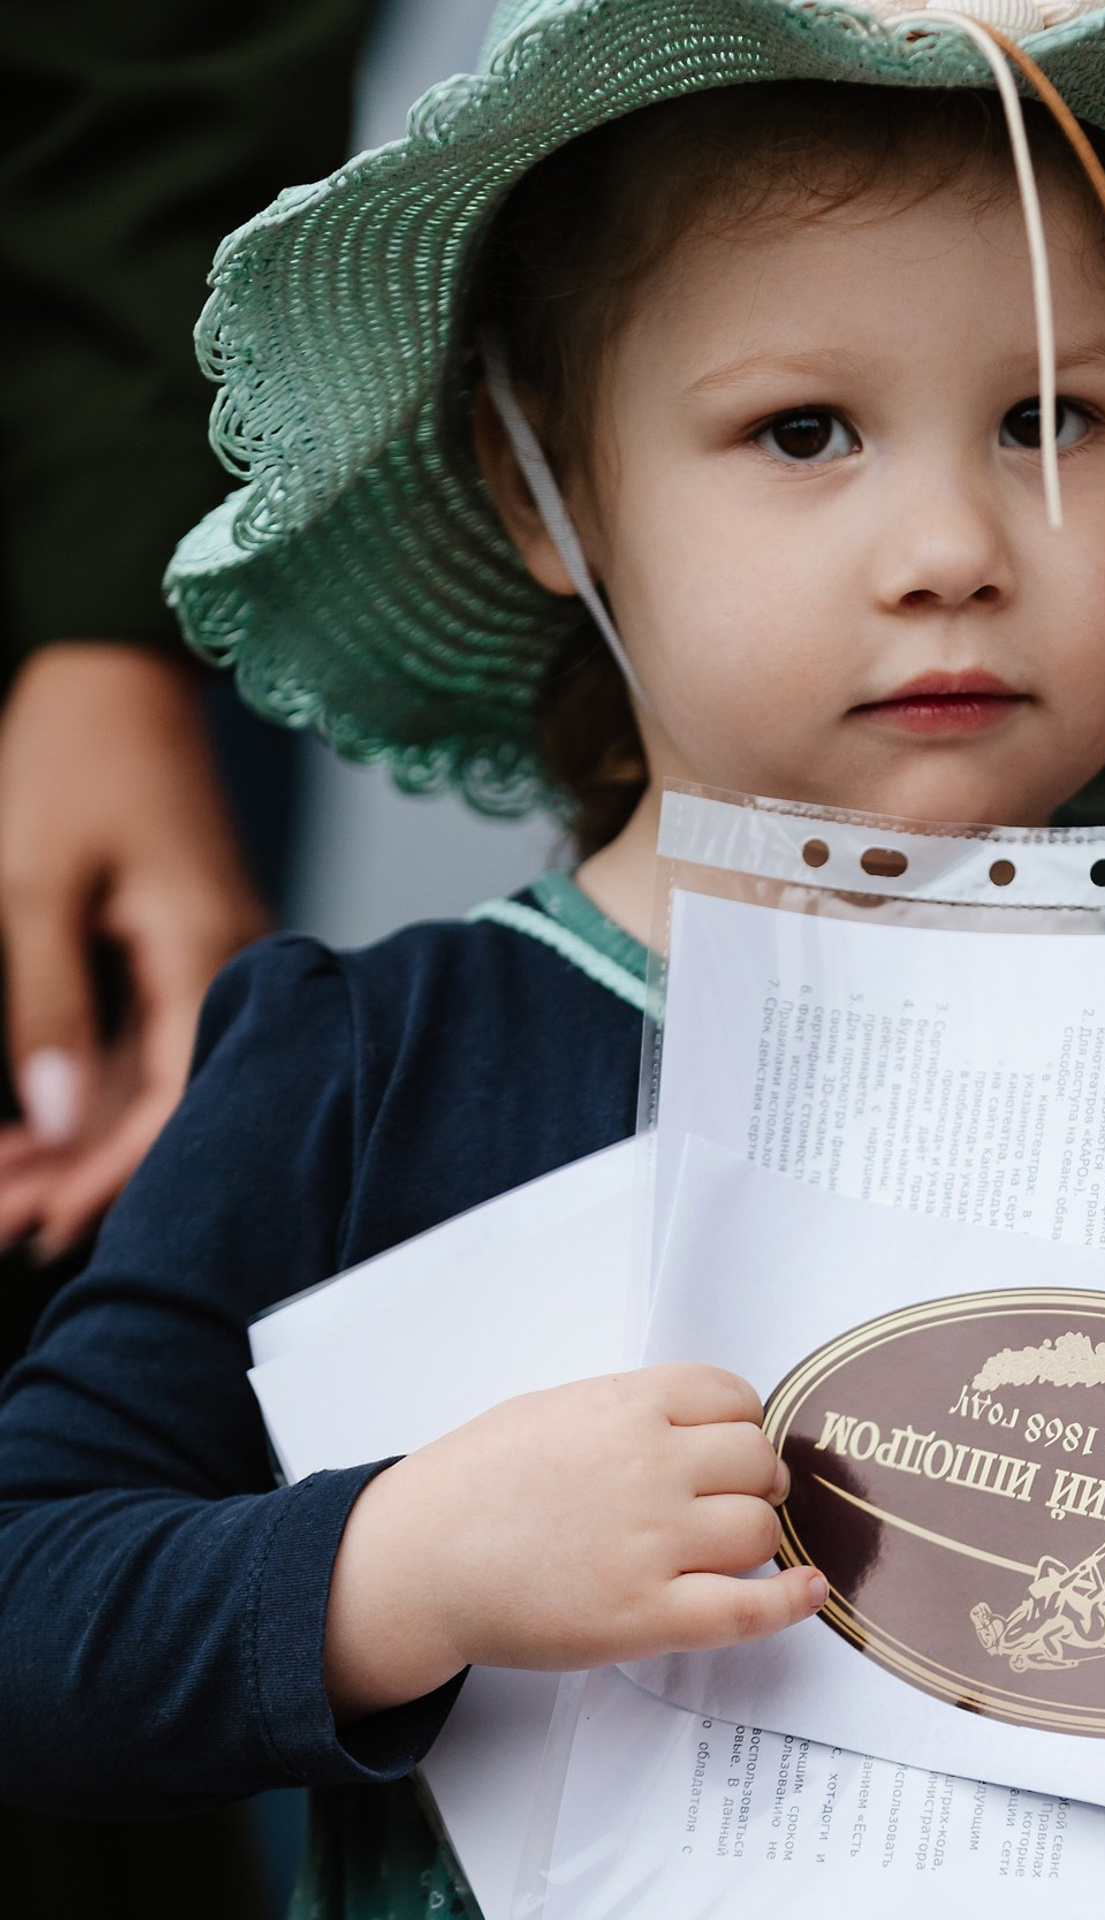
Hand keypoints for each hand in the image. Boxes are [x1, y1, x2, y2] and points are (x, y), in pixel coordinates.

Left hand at [0, 643, 268, 1258]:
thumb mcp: (32, 886)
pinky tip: (44, 1125)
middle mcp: (232, 965)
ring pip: (163, 1079)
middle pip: (173, 1103)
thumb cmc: (75, 764)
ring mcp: (219, 958)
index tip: (36, 1225)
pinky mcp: (195, 951)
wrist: (120, 681)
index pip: (174, 1100)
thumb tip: (56, 1121)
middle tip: (1, 1222)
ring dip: (86, 1137)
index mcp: (206, 950)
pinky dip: (100, 1087)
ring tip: (7, 1186)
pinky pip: (159, 1042)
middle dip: (85, 1172)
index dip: (108, 1174)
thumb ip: (45, 1009)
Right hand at [323, 1364, 826, 1719]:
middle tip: (730, 1495)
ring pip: (759, 1528)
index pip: (734, 1397)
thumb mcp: (560, 1407)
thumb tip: (703, 1422)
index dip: (742, 1423)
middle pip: (757, 1461)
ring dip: (755, 1533)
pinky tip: (810, 1588)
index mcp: (629, 1405)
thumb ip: (635, 1409)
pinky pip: (746, 1608)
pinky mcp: (645, 1616)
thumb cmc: (479, 1481)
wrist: (419, 1559)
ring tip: (729, 1541)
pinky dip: (790, 1600)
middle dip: (752, 1478)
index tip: (731, 1442)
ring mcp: (652, 1543)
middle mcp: (651, 1466)